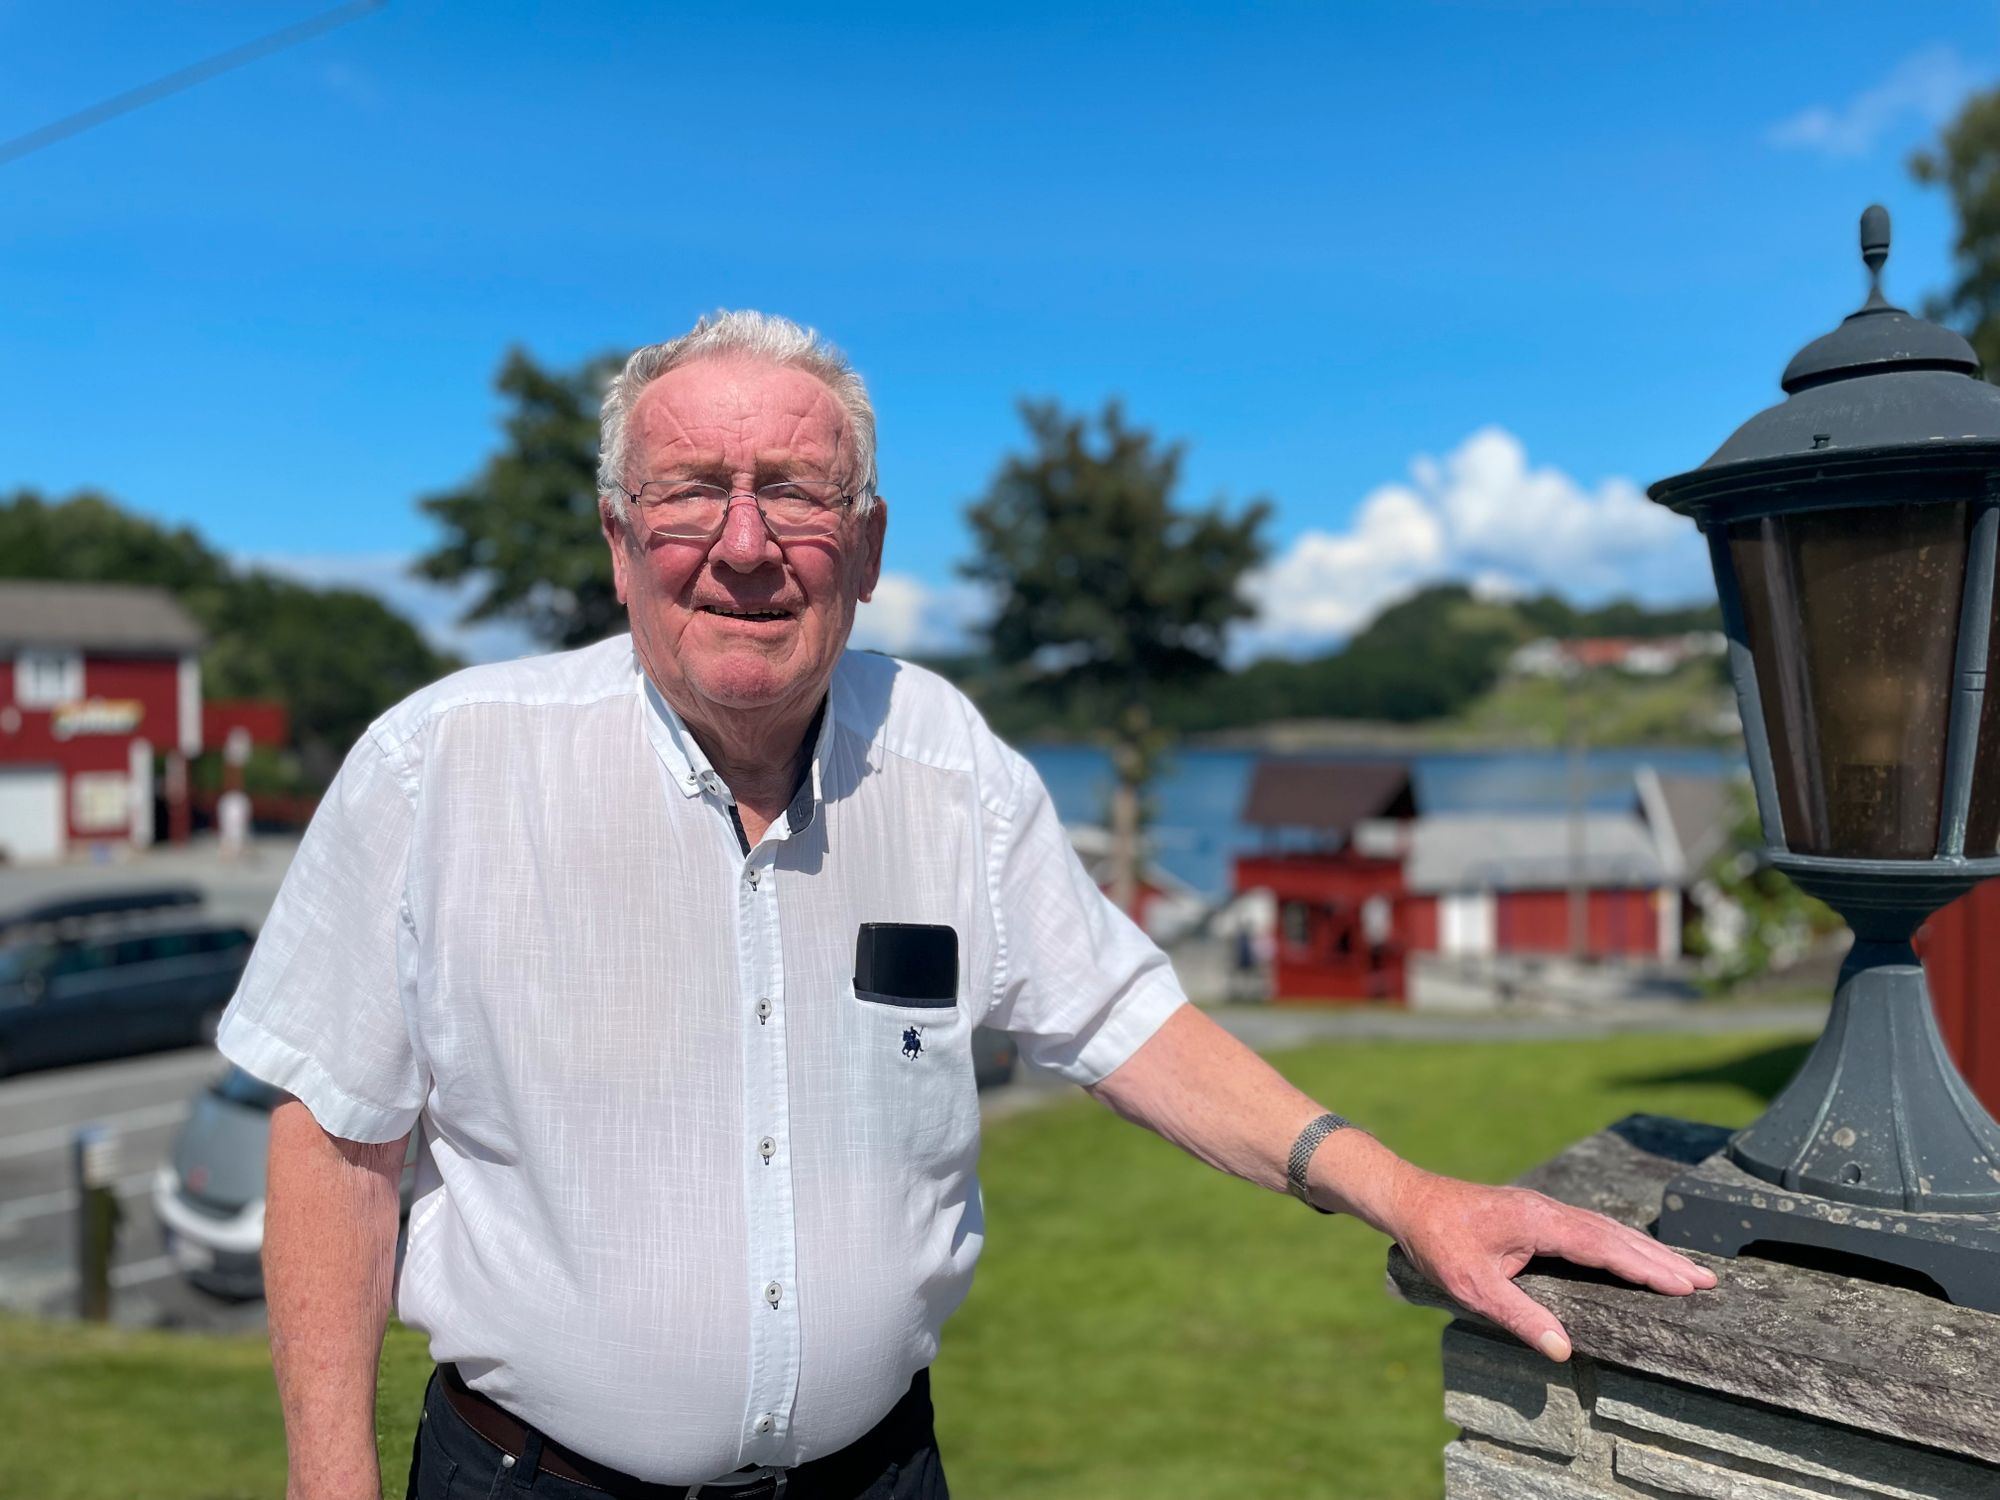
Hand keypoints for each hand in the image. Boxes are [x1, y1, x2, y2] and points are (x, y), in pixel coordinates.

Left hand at [1384, 1162, 1716, 1360]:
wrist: (1410, 1201)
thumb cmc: (1438, 1242)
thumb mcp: (1472, 1286)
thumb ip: (1518, 1316)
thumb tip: (1562, 1350)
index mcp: (1540, 1222)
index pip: (1604, 1248)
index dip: (1645, 1268)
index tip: (1685, 1285)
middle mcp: (1549, 1211)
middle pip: (1616, 1236)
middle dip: (1661, 1259)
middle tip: (1707, 1281)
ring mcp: (1545, 1210)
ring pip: (1607, 1229)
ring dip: (1646, 1250)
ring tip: (1686, 1272)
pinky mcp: (1538, 1215)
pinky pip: (1591, 1229)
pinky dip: (1621, 1244)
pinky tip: (1634, 1256)